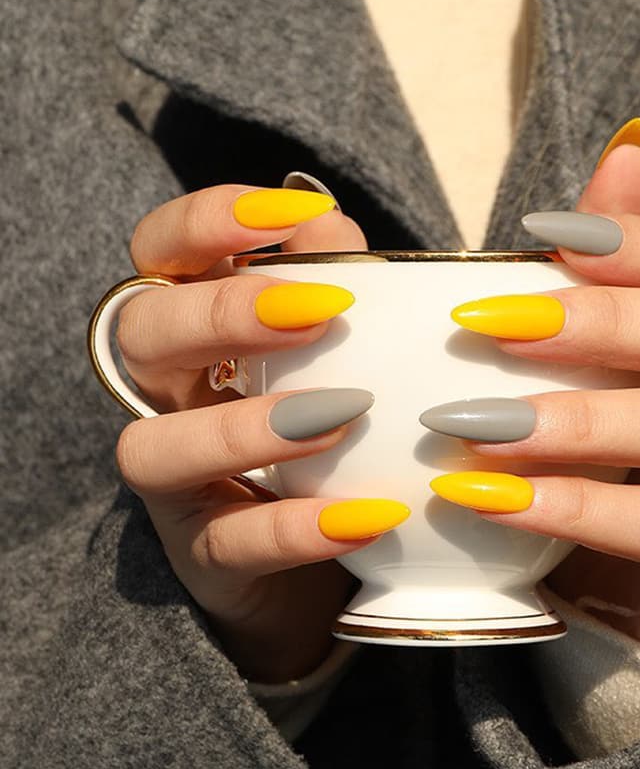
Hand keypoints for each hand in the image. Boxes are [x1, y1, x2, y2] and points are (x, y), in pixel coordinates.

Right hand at [114, 185, 405, 681]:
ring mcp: (178, 481)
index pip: (159, 255)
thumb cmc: (335, 429)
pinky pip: (230, 542)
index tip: (289, 214)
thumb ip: (329, 282)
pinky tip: (368, 515)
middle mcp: (170, 398)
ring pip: (154, 447)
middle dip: (222, 312)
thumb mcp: (338, 348)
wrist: (334, 553)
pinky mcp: (205, 554)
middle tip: (320, 311)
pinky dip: (296, 529)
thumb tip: (327, 223)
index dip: (204, 223)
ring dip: (245, 427)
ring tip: (344, 414)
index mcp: (198, 333)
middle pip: (143, 335)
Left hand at [430, 143, 639, 661]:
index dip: (638, 242)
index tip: (536, 233)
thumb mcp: (610, 378)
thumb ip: (613, 279)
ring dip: (583, 421)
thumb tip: (622, 150)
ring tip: (478, 421)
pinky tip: (493, 498)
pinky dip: (578, 507)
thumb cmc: (623, 476)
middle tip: (493, 324)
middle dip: (604, 323)